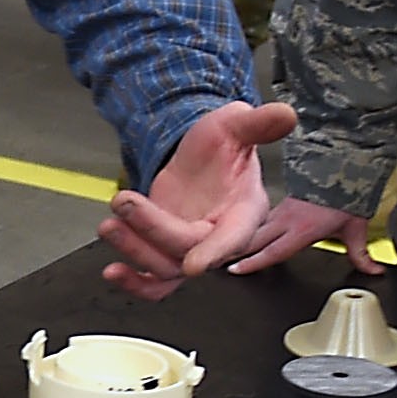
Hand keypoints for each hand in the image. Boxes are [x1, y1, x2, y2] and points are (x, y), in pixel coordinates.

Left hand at [96, 99, 299, 301]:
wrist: (200, 158)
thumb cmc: (222, 146)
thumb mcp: (236, 125)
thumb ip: (258, 124)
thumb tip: (286, 114)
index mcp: (244, 212)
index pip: (233, 237)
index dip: (215, 252)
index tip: (194, 265)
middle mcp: (220, 237)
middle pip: (187, 248)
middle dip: (152, 229)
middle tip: (124, 201)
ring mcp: (192, 249)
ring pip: (165, 268)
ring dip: (134, 250)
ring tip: (110, 223)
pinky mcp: (168, 254)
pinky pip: (154, 282)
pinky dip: (134, 283)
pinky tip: (112, 272)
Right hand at [225, 198, 387, 277]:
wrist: (343, 163)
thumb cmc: (347, 195)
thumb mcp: (356, 228)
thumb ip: (362, 254)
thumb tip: (374, 270)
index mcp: (302, 230)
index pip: (272, 251)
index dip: (253, 263)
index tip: (235, 270)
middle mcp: (286, 220)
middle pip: (254, 240)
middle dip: (237, 251)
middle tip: (220, 262)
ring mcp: (282, 209)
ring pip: (256, 228)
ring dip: (243, 238)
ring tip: (227, 249)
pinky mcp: (283, 201)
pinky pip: (264, 218)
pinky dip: (254, 226)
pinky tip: (250, 232)